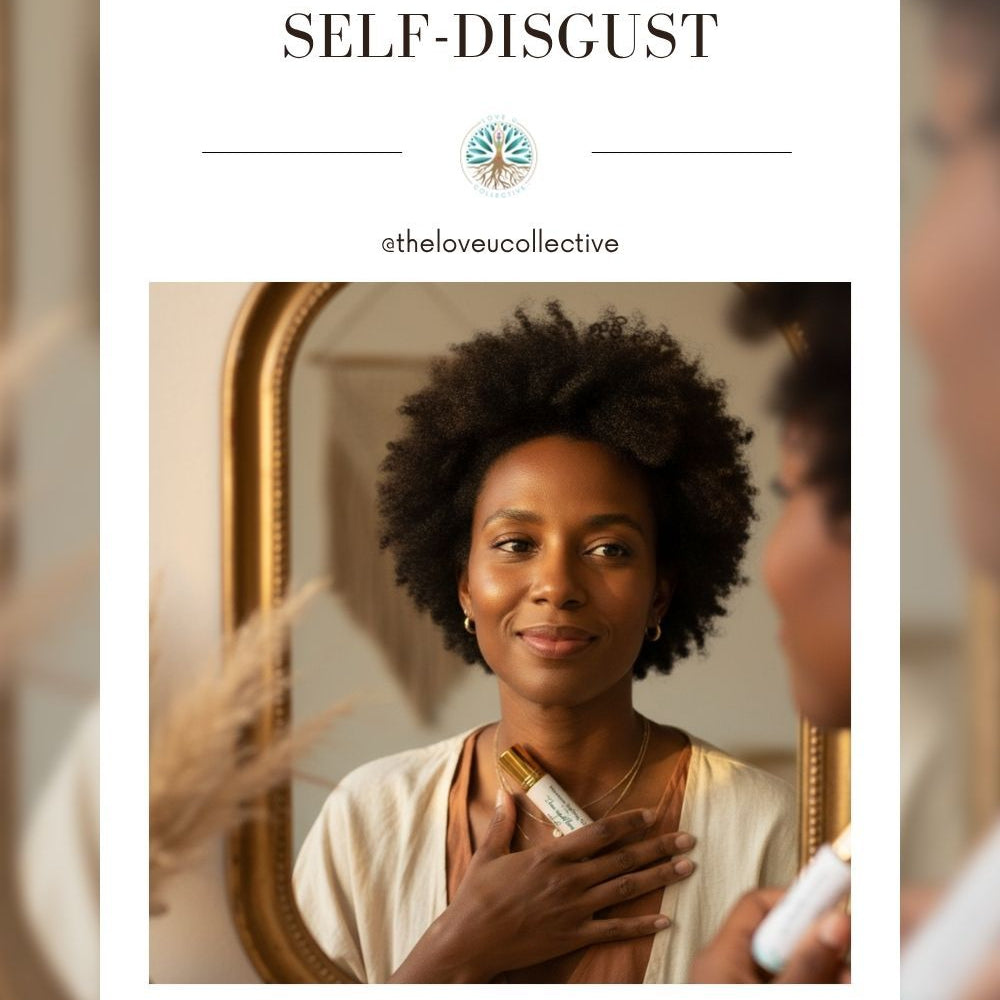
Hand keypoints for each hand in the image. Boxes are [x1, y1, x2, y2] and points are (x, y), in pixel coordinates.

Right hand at [390, 790, 696, 982]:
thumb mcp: (489, 854)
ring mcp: (575, 909)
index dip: (629, 822)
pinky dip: (642, 925)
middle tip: (688, 839)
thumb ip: (502, 823)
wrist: (471, 940)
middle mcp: (569, 879)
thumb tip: (506, 793)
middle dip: (659, 846)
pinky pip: (615, 929)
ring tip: (686, 868)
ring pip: (626, 889)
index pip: (600, 833)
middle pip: (623, 859)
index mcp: (551, 855)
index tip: (651, 814)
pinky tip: (665, 920)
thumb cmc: (477, 897)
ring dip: (659, 877)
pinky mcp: (574, 936)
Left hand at [689, 888, 849, 983]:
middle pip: (777, 938)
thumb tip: (836, 920)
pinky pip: (780, 981)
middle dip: (817, 948)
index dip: (795, 901)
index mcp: (718, 956)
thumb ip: (805, 964)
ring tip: (847, 981)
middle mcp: (723, 967)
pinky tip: (832, 986)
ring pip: (785, 965)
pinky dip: (806, 982)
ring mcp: (734, 984)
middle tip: (849, 967)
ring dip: (820, 970)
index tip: (834, 906)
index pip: (756, 904)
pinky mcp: (743, 994)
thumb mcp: (778, 994)